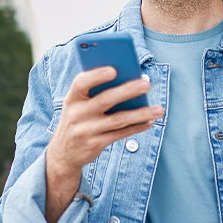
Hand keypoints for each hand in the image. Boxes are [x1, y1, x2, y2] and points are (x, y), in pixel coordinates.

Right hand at [42, 67, 163, 222]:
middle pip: (105, 100)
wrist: (63, 153)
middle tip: (147, 84)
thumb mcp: (78, 105)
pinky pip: (120, 134)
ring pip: (118, 119)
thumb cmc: (78, 119)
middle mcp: (77, 114)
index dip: (96, 75)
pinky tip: (149, 121)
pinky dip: (136, 127)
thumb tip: (128, 80)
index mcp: (72, 98)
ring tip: (159, 109)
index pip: (81, 83)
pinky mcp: (95, 144)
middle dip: (128, 91)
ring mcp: (86, 131)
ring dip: (141, 113)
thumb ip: (95, 93)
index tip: (114, 69)